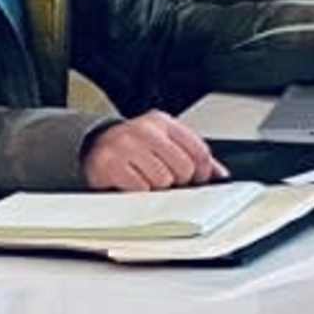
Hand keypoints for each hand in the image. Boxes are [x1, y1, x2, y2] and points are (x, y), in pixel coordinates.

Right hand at [82, 110, 224, 193]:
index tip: (196, 179)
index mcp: (163, 122)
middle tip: (166, 179)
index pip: (198, 150)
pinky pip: (141, 189)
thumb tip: (219, 175)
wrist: (94, 147)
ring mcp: (127, 146)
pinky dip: (140, 191)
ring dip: (157, 187)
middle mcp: (145, 130)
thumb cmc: (133, 148)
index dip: (202, 172)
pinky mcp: (112, 164)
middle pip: (183, 167)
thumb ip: (192, 156)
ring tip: (146, 178)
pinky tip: (133, 182)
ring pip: (163, 180)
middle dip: (178, 180)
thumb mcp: (164, 143)